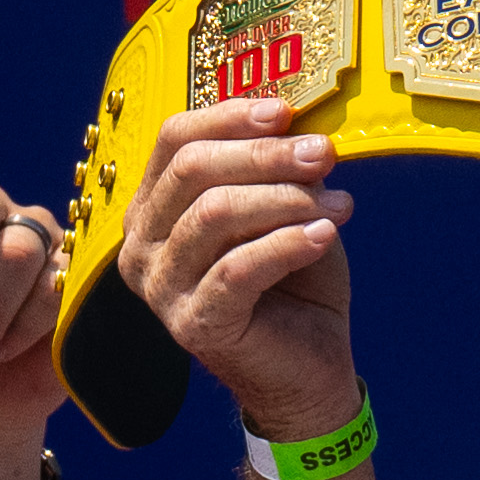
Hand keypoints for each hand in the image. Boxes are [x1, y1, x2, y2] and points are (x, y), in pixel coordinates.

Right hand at [114, 97, 363, 448]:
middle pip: (193, 171)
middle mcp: (141, 246)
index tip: (285, 112)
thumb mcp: (286, 210)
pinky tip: (325, 236)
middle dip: (265, 155)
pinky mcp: (193, 325)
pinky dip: (287, 244)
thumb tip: (295, 126)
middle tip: (323, 153)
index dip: (229, 117)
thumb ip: (279, 170)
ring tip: (338, 205)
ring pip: (215, 214)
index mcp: (153, 208)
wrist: (310, 367)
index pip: (174, 140)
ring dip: (286, 199)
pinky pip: (237, 269)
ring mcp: (160, 288)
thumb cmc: (294, 282)